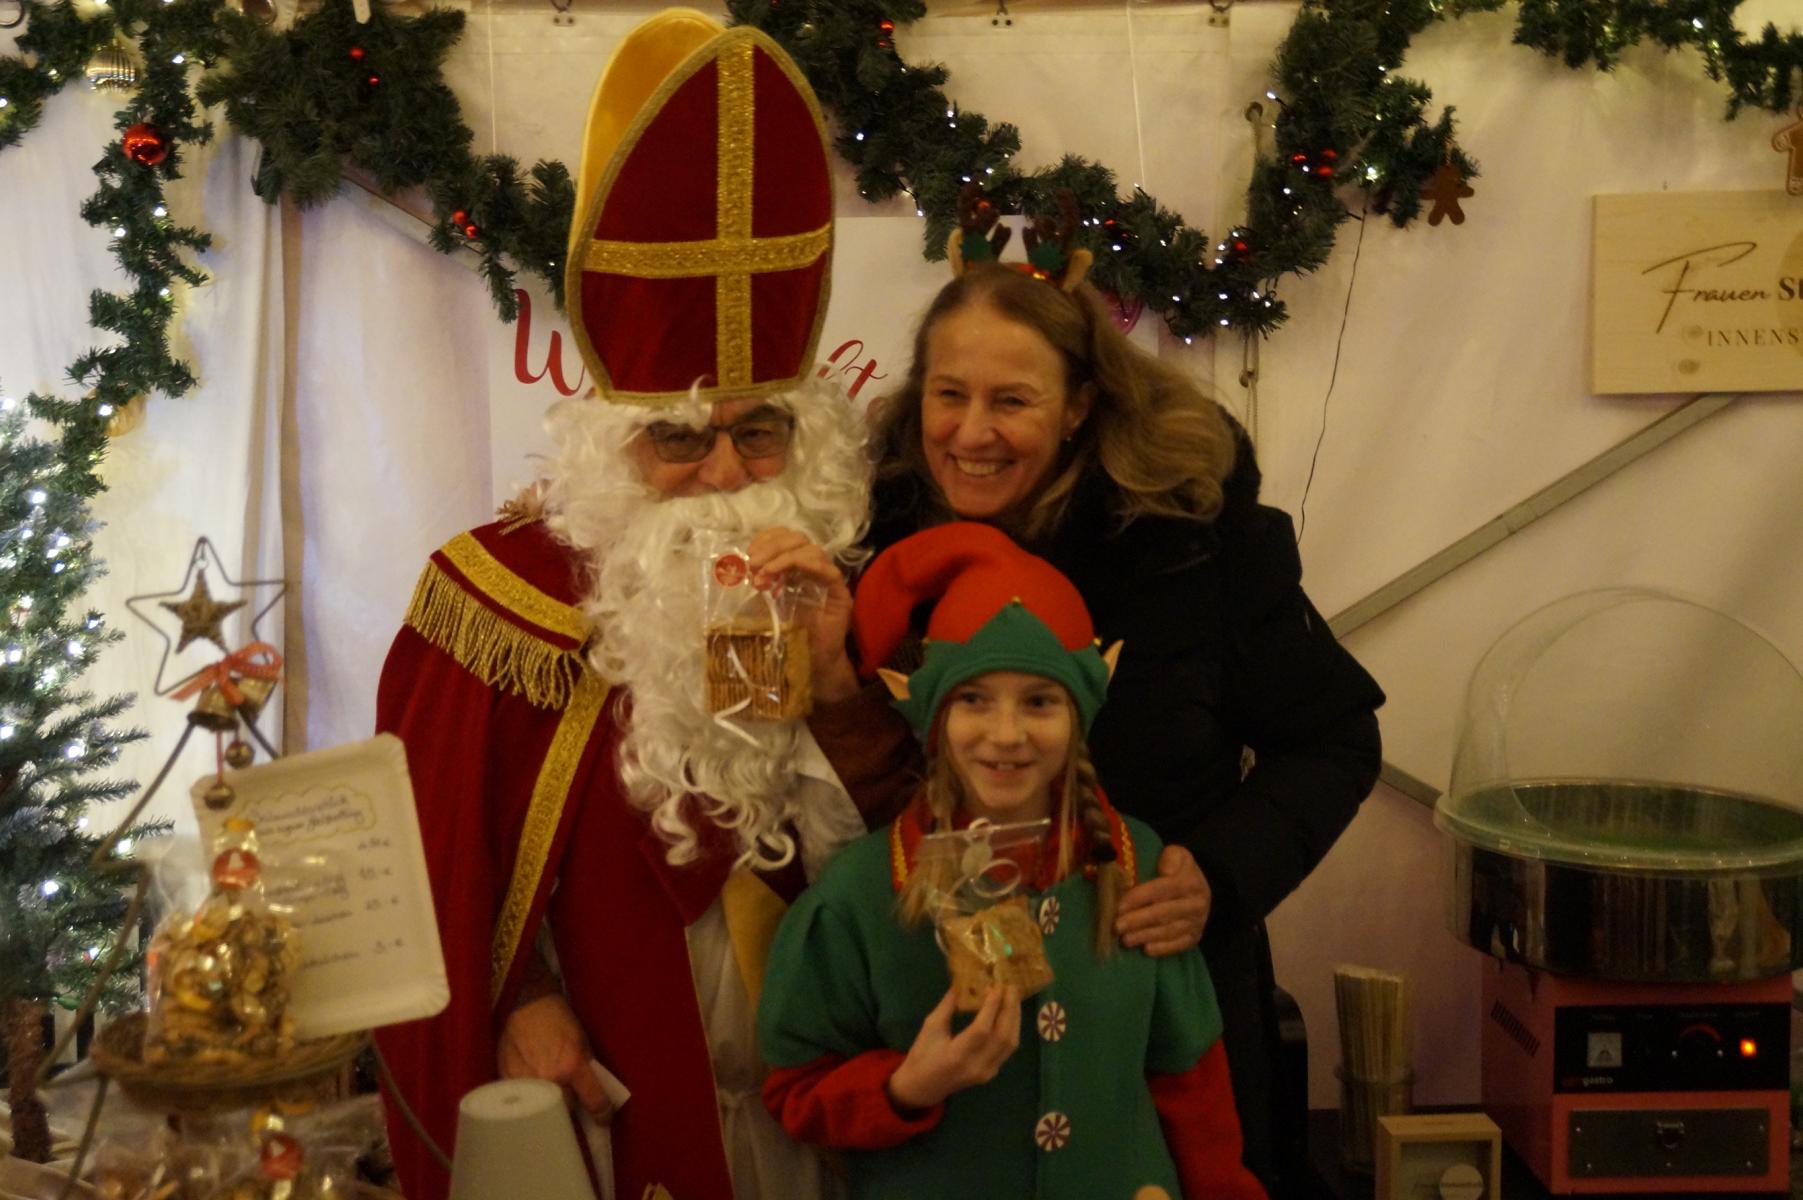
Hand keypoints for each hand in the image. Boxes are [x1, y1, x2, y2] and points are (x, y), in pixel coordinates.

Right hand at [497, 993, 613, 1118]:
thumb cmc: (559, 1019)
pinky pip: (524, 1100)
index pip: (594, 1102)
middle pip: (566, 1110)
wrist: (528, 1003)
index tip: (604, 1119)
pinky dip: (530, 1098)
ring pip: (543, 1109)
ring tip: (550, 1094)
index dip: (603, 1114)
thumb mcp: (583, 1042)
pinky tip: (532, 1090)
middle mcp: (550, 1079)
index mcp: (573, 1066)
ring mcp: (527, 1082)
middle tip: (571, 1101)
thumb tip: (592, 1095)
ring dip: (549, 1105)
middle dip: (571, 1108)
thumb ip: (587, 1070)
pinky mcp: (508, 1081)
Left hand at [747, 527, 857, 702]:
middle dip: (772, 547)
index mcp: (794, 566)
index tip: (748, 554)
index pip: (785, 537)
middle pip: (797, 538)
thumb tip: (735, 566)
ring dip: (783, 558)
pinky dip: (806, 565)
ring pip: (812, 550)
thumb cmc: (786, 635)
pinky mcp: (840, 592)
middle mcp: (812, 568)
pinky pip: (828, 570)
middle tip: (752, 563)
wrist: (808, 663)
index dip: (767, 540)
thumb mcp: (763, 604)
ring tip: (764, 575)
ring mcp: (828, 578)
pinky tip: (788, 573)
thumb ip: (756, 583)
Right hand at [886, 985, 1020, 1110]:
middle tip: (1011, 987)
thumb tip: (962, 981)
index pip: (981, 1030)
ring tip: (1013, 997)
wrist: (922, 1087)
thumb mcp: (930, 1027)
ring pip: (1010, 1043)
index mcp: (957, 1055)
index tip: (997, 985)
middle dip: (1010, 1009)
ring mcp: (987, 1072)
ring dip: (1014, 1019)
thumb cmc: (922, 1055)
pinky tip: (1010, 1015)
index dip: (992, 1007)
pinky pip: (1007, 1049)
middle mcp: (976, 1066)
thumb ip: (948, 1005)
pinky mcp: (991, 1073)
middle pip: (1002, 1036)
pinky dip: (1011, 1029)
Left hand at [1115, 844, 1211, 956]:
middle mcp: (1196, 904)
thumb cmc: (1179, 871)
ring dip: (1145, 936)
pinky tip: (1146, 950)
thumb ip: (1170, 856)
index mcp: (1190, 882)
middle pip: (1163, 913)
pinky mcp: (1194, 937)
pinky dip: (1162, 948)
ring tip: (1125, 939)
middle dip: (1138, 921)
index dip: (1139, 898)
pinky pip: (1178, 945)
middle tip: (1117, 927)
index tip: (1119, 906)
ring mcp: (1196, 923)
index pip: (1161, 889)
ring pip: (1168, 931)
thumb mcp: (1177, 855)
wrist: (1200, 889)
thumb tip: (1164, 870)